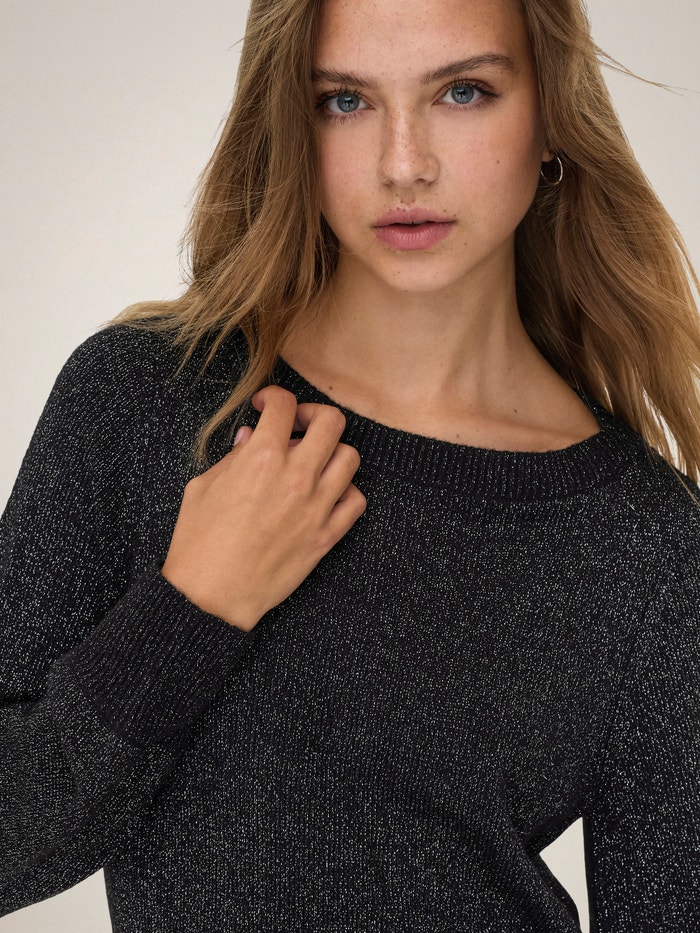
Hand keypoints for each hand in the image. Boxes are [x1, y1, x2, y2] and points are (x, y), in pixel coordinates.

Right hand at [161, 386, 365, 629]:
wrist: (212, 595)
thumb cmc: (199, 542)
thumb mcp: (203, 487)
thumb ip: (233, 457)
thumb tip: (252, 437)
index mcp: (261, 458)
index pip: (284, 405)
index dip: (273, 397)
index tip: (265, 406)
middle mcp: (296, 476)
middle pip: (331, 422)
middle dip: (313, 415)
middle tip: (296, 425)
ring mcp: (317, 506)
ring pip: (350, 458)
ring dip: (332, 452)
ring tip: (312, 461)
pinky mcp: (327, 536)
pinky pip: (356, 500)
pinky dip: (345, 491)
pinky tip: (325, 494)